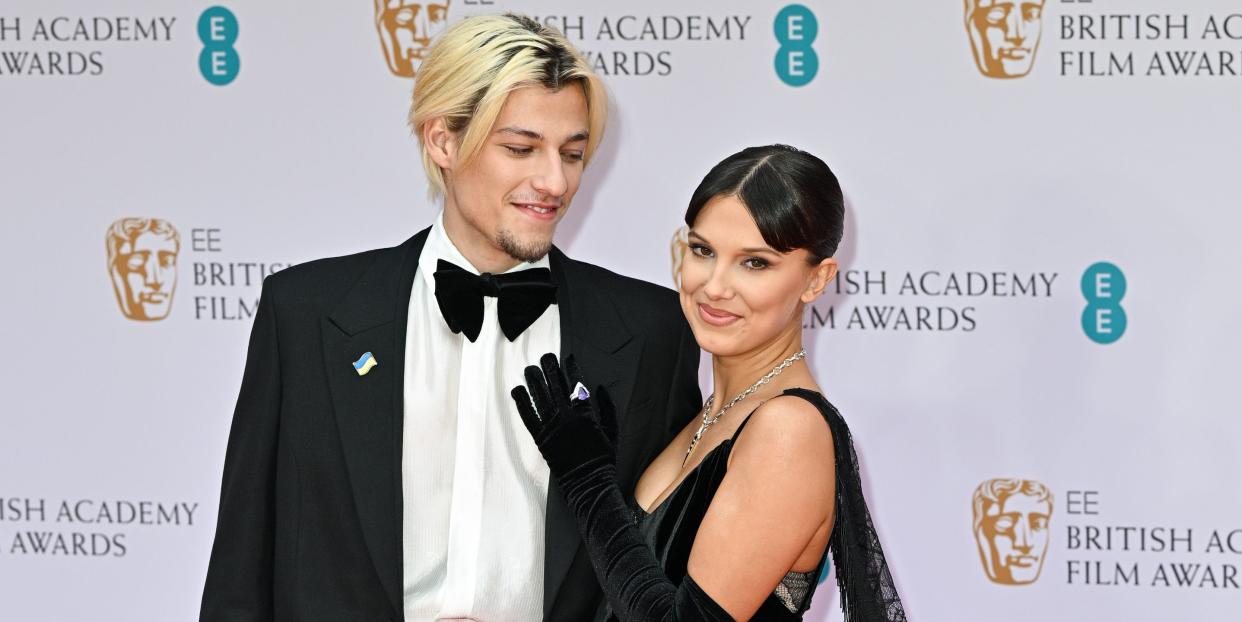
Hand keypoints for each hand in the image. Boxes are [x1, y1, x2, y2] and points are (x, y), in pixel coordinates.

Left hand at [510, 353, 617, 475]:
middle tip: (546, 357)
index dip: (571, 368)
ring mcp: (552, 428)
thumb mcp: (613, 431)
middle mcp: (567, 417)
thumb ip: (608, 407)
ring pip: (540, 397)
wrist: (588, 482)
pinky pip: (528, 417)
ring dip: (534, 381)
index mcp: (586, 414)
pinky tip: (518, 391)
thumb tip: (600, 388)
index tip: (567, 358)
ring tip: (530, 369)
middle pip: (556, 386)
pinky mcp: (541, 439)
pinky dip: (522, 402)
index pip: (576, 384)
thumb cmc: (603, 459)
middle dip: (550, 369)